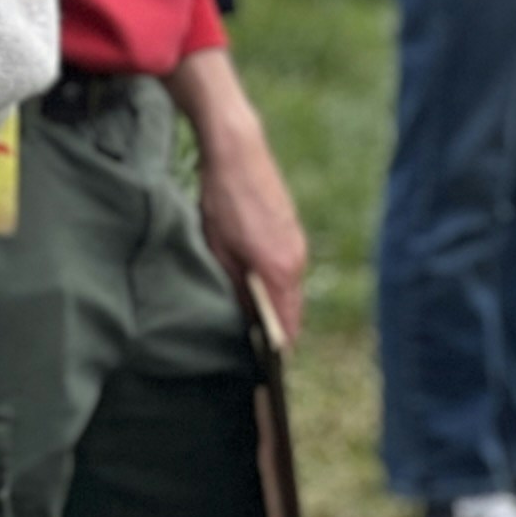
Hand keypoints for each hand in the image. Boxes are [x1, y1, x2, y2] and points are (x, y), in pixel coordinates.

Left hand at [169, 47, 308, 346]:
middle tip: (253, 350)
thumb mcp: (219, 251)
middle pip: (293, 310)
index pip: (287, 327)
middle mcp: (297, 259)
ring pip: (291, 289)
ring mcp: (297, 242)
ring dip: (276, 305)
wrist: (237, 148)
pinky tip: (253, 283)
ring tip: (251, 320)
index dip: (276, 351)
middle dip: (276, 330)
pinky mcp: (291, 229)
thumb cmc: (223, 199)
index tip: (265, 369)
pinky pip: (289, 268)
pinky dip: (276, 283)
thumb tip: (244, 320)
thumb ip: (235, 290)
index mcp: (281, 270)